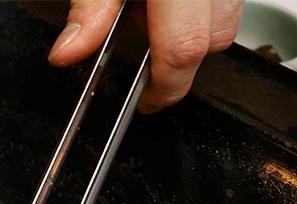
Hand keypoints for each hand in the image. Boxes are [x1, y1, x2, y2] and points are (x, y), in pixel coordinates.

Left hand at [47, 0, 242, 112]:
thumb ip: (90, 9)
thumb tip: (68, 53)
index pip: (183, 48)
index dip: (165, 86)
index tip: (147, 101)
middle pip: (213, 40)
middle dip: (179, 58)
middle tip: (145, 53)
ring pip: (228, 20)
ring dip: (193, 31)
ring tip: (156, 13)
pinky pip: (228, 0)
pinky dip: (202, 9)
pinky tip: (171, 0)